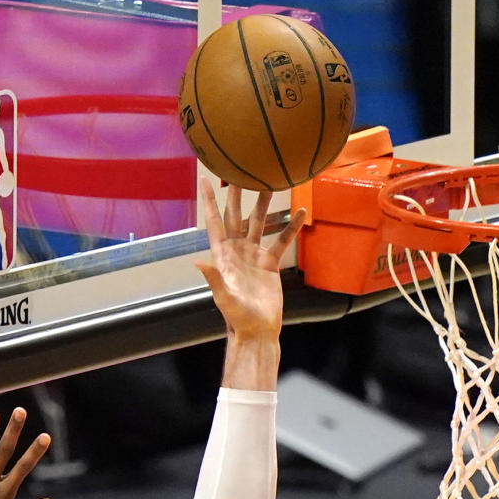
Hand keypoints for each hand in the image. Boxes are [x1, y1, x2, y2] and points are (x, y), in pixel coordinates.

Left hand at [195, 181, 306, 340]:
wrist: (258, 330)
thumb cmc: (238, 318)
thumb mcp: (224, 298)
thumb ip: (213, 279)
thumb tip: (198, 262)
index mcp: (223, 256)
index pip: (214, 222)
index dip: (210, 202)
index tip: (206, 179)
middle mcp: (237, 251)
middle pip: (236, 215)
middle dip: (237, 193)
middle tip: (240, 169)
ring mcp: (254, 255)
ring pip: (259, 222)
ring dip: (264, 203)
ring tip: (271, 181)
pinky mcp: (270, 263)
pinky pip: (281, 240)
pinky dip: (291, 227)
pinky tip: (301, 212)